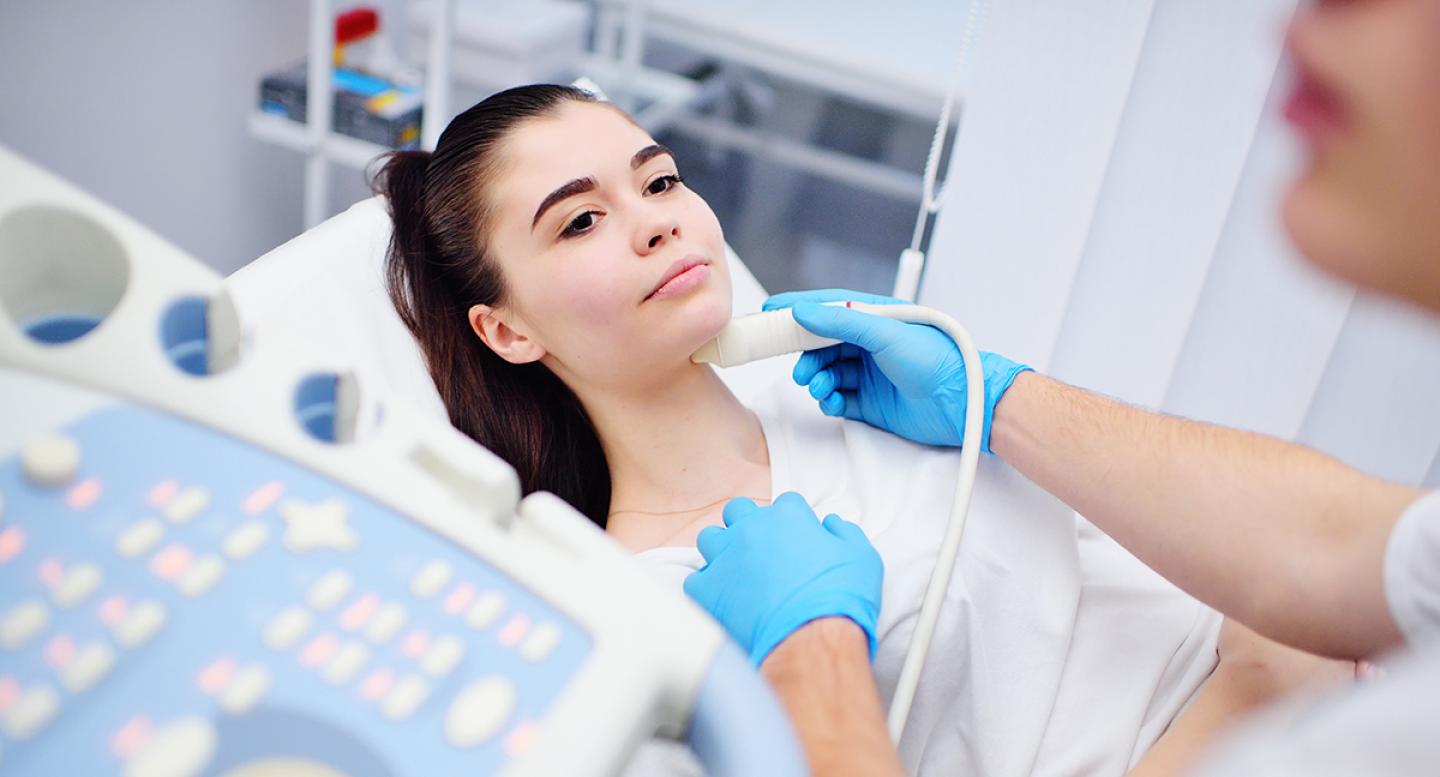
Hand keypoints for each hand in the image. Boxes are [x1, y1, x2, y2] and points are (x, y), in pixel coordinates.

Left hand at [683, 492, 882, 665]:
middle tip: (761, 550)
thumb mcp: (862, 557)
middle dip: (748, 525)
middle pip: (738, 511)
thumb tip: (830, 524)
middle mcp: (751, 529)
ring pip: (710, 539)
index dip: (793, 523)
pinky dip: (709, 588)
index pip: (785, 505)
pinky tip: (725, 601)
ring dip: (722, 551)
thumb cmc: (842, 599)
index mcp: (787, 517)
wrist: (812, 641)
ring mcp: (725, 558)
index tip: (797, 541)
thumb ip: (844, 532)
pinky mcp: (707, 590)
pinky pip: (697, 580)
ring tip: (737, 572)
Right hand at [764, 288, 1030, 451]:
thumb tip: (803, 311)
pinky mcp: (869, 402)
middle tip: (798, 365)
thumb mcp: (885, 332)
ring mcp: (868, 373)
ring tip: (819, 385)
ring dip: (816, 378)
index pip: (828, 307)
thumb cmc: (936, 360)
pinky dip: (828, 400)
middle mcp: (869, 343)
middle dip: (805, 353)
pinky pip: (836, 398)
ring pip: (826, 372)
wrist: (959, 404)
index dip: (799, 308)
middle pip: (821, 344)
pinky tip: (832, 401)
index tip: (771, 311)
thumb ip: (841, 322)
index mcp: (874, 317)